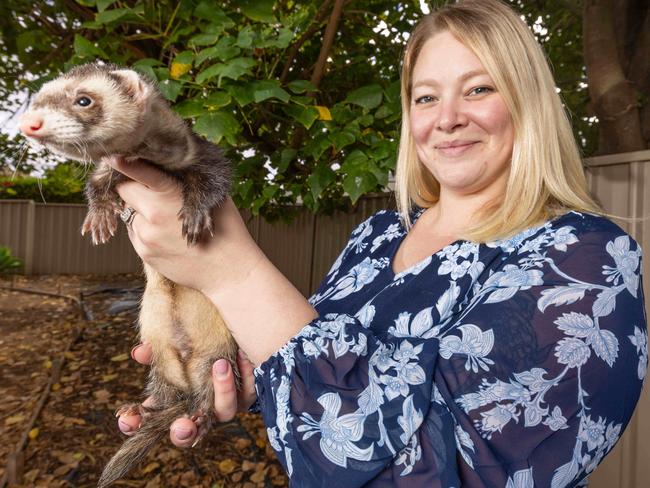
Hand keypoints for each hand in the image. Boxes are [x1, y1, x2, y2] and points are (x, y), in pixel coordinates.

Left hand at [106, 156, 261, 294]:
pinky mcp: (144, 254)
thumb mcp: (211, 197)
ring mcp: (146, 237)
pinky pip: (136, 233)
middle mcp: (152, 216)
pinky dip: (147, 229)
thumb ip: (187, 180)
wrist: (230, 271)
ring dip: (142, 211)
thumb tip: (172, 165)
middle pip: (125, 191)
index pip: (137, 173)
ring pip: (129, 213)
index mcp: (169, 196)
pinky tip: (168, 236)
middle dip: (134, 188)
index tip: (110, 156)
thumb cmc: (227, 230)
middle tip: (152, 191)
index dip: (123, 164)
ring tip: (169, 221)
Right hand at [118, 343, 257, 446]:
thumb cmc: (195, 352)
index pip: (149, 422)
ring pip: (223, 411)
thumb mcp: (174, 350)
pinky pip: (248, 392)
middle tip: (182, 425)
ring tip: (220, 366)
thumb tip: (140, 351)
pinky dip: (245, 374)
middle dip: (182, 432)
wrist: (232, 347)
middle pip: (186, 433)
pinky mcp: (246, 395)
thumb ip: (158, 352)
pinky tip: (241, 356)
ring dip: (221, 391)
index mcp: (173, 404)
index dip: (136, 425)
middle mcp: (197, 411)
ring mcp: (222, 406)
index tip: (127, 419)